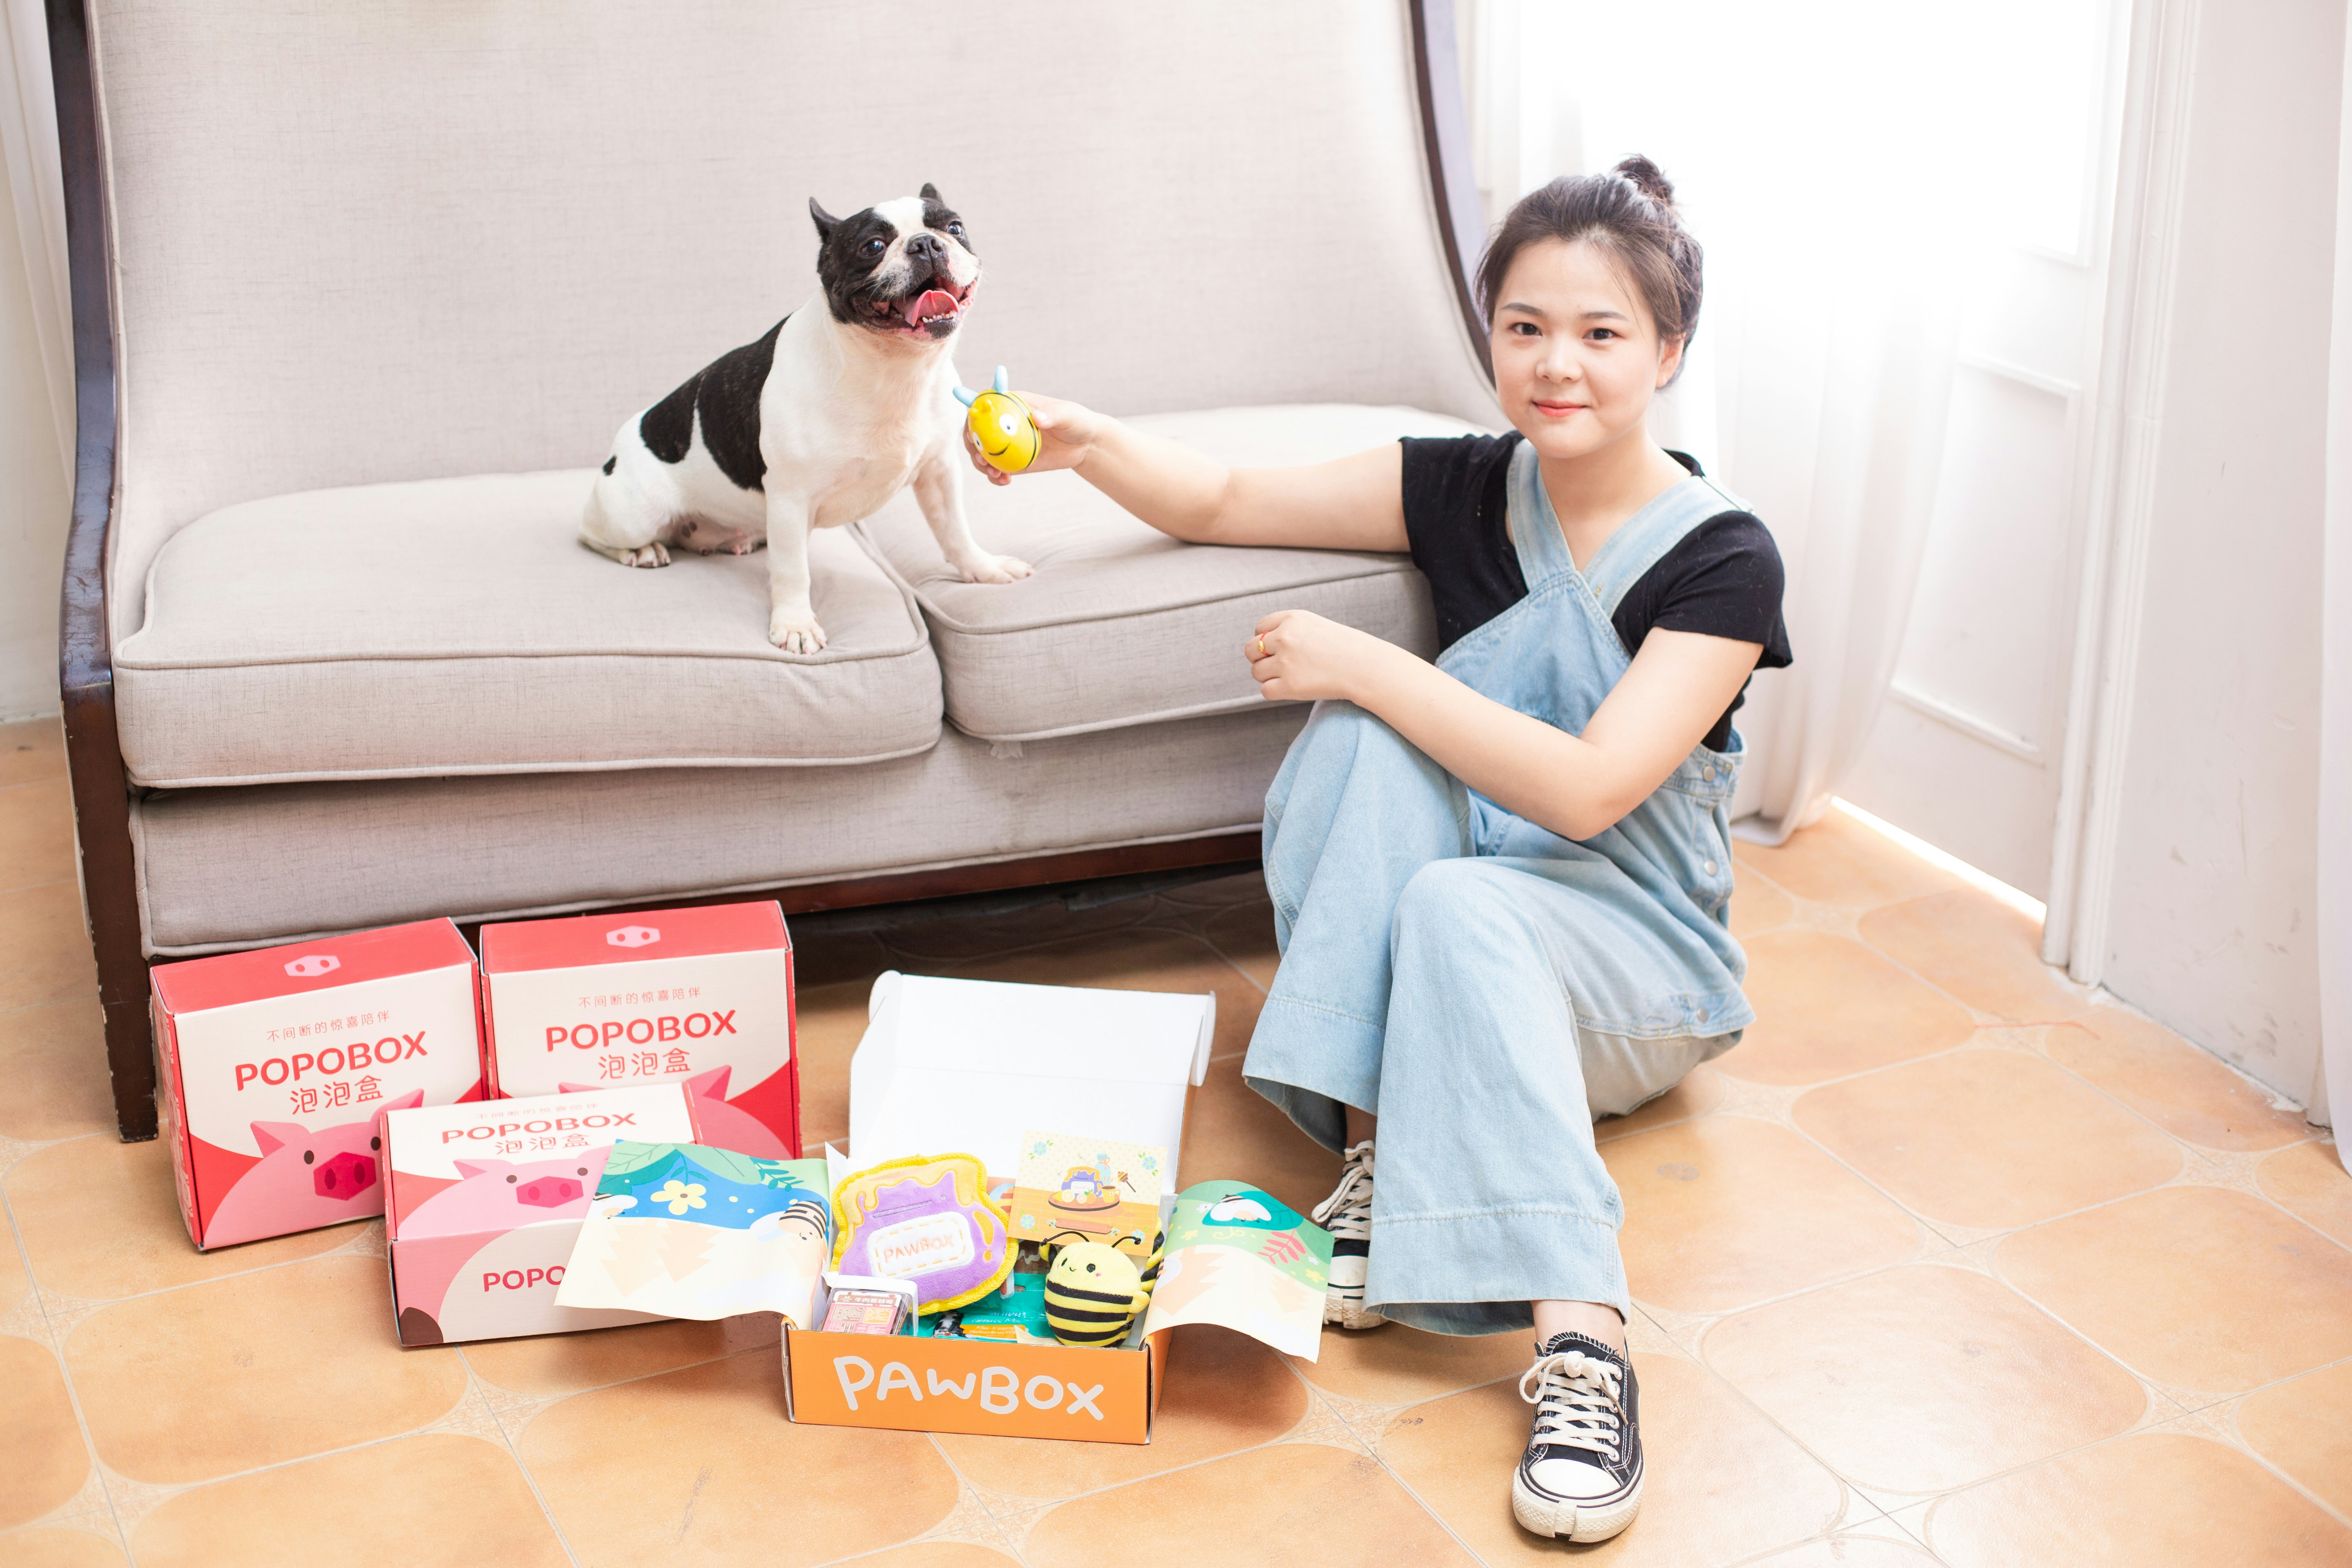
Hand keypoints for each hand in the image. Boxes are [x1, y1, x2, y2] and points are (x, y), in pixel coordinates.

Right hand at [961, 391, 1101, 486]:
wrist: (1085, 445)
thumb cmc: (1076, 421)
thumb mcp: (1067, 415)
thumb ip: (1052, 415)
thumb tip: (1037, 418)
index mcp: (1012, 404)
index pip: (984, 405)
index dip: (972, 416)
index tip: (972, 431)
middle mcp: (1004, 423)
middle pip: (976, 432)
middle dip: (972, 446)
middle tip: (982, 459)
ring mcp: (1006, 443)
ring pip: (982, 452)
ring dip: (981, 464)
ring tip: (994, 474)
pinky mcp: (1013, 461)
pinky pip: (997, 469)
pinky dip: (995, 477)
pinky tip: (1004, 481)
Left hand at [1246, 610, 1389, 703]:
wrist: (1366, 667)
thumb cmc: (1345, 648)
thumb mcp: (1315, 626)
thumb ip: (1289, 630)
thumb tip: (1262, 645)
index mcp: (1292, 619)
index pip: (1259, 629)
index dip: (1265, 641)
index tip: (1278, 649)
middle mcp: (1285, 637)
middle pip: (1251, 650)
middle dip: (1260, 659)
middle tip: (1279, 666)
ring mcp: (1285, 662)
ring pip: (1256, 672)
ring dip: (1268, 676)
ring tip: (1291, 676)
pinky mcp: (1289, 685)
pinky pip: (1265, 691)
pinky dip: (1275, 691)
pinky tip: (1293, 688)